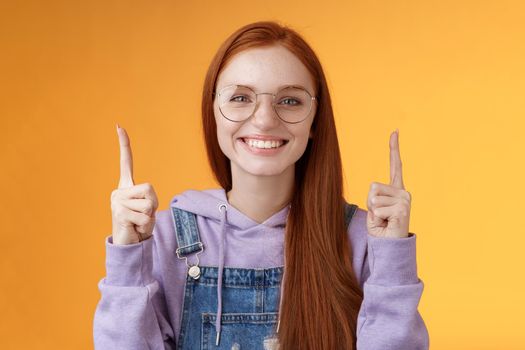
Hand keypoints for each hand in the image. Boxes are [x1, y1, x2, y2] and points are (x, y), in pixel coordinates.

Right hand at [110, 124, 158, 244]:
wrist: (129, 244)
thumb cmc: (139, 225)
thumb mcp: (147, 209)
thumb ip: (148, 200)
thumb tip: (147, 206)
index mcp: (126, 187)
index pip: (125, 162)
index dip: (124, 144)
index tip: (119, 126)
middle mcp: (118, 191)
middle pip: (150, 189)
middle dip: (153, 205)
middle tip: (143, 215)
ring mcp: (116, 201)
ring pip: (149, 204)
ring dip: (149, 216)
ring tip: (138, 222)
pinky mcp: (119, 212)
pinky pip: (145, 216)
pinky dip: (145, 224)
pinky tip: (135, 227)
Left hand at [366, 129, 410, 237]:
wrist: (390, 246)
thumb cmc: (381, 228)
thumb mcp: (374, 207)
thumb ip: (373, 195)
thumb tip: (373, 189)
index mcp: (397, 189)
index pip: (395, 165)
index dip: (394, 148)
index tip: (395, 131)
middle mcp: (403, 192)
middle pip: (372, 186)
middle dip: (370, 202)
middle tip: (380, 215)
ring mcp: (405, 199)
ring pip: (373, 198)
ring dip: (373, 211)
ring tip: (383, 220)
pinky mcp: (402, 208)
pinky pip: (377, 208)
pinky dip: (377, 218)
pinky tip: (387, 224)